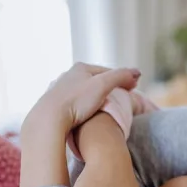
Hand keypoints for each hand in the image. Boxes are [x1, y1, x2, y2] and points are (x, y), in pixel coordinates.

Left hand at [26, 63, 140, 132]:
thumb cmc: (76, 101)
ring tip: (103, 109)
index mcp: (80, 67)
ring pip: (82, 92)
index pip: (107, 71)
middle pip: (94, 81)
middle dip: (107, 88)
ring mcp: (59, 89)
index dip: (121, 80)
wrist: (49, 119)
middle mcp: (67, 75)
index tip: (132, 89)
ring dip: (94, 98)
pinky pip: (73, 103)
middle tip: (120, 100)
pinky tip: (85, 115)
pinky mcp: (53, 104)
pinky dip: (82, 106)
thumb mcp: (103, 86)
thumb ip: (121, 77)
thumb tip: (138, 73)